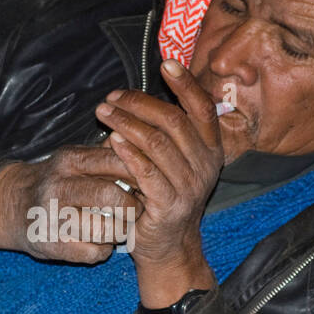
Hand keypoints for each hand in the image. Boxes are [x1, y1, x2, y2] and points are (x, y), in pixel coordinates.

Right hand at [0, 147, 142, 263]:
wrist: (11, 206)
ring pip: (106, 230)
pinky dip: (103, 250)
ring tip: (118, 228)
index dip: (139, 175)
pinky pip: (94, 253)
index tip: (146, 184)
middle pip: (113, 196)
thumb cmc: (56, 181)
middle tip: (135, 211)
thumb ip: (105, 156)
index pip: (116, 162)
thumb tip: (144, 151)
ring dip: (120, 232)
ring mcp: (53, 218)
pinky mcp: (51, 245)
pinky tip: (99, 243)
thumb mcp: (74, 160)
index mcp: (69, 160)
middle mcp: (58, 187)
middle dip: (132, 207)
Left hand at [94, 59, 224, 272]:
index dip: (186, 84)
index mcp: (210, 150)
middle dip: (139, 103)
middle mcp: (205, 165)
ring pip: (158, 143)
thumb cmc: (162, 199)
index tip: (165, 64)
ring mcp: (190, 186)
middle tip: (111, 97)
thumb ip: (164, 133)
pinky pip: (147, 172)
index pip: (202, 108)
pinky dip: (129, 152)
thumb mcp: (171, 162)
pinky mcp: (170, 205)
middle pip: (174, 121)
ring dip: (127, 122)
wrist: (167, 249)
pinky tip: (112, 139)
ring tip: (103, 112)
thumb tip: (133, 98)